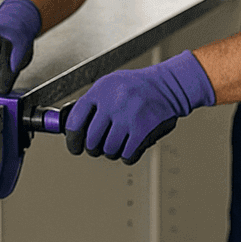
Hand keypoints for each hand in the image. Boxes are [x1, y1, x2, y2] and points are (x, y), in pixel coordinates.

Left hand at [64, 50, 215, 164]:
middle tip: (96, 148)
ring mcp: (128, 117)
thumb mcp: (108, 85)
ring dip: (111, 152)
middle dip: (92, 148)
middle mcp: (112, 103)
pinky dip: (126, 156)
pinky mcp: (144, 130)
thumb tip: (72, 128)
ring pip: (109, 150)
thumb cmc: (135, 87)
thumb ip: (91, 104)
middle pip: (91, 140)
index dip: (72, 139)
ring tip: (115, 145)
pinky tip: (129, 148)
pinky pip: (127, 155)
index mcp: (99, 91)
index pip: (75, 121)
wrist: (168, 86)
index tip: (74, 147)